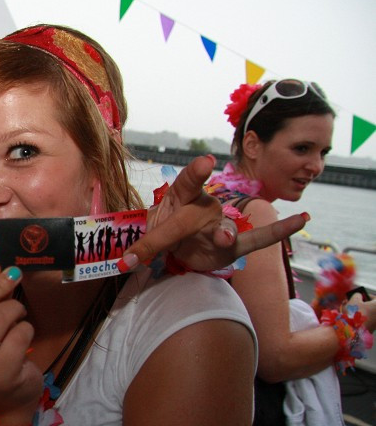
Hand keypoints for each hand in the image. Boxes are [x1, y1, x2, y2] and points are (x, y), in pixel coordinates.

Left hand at [123, 155, 307, 271]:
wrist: (177, 247)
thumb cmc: (165, 228)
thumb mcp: (149, 232)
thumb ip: (143, 245)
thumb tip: (125, 263)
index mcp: (183, 195)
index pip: (188, 181)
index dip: (197, 172)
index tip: (207, 162)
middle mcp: (205, 205)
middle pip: (189, 217)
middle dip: (165, 235)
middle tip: (144, 252)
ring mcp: (221, 223)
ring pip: (222, 229)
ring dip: (223, 234)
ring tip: (223, 236)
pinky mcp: (233, 245)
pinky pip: (258, 239)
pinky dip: (279, 231)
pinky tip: (301, 220)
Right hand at [349, 292, 375, 333]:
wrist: (351, 331)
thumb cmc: (354, 313)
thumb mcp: (354, 300)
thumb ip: (357, 295)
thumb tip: (358, 296)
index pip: (374, 298)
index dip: (366, 295)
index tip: (359, 295)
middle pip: (371, 307)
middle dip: (361, 304)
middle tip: (352, 303)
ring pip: (367, 314)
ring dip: (359, 311)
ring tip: (347, 311)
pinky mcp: (371, 329)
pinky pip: (365, 321)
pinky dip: (359, 319)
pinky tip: (350, 318)